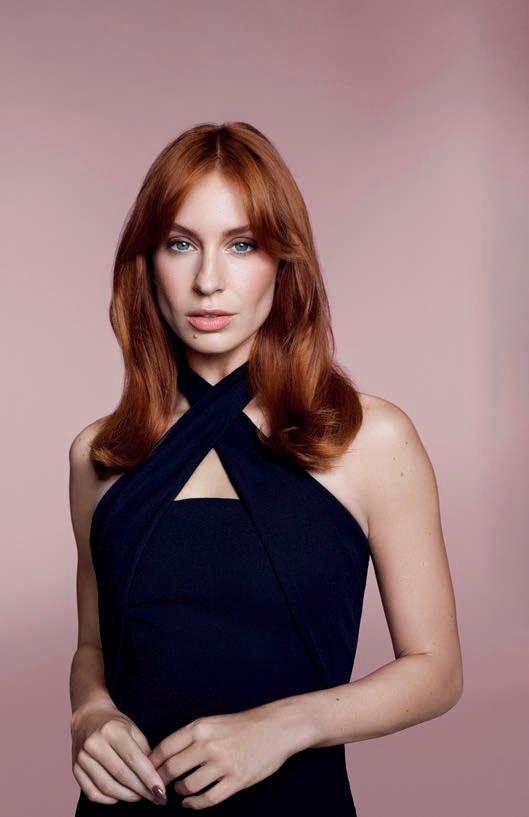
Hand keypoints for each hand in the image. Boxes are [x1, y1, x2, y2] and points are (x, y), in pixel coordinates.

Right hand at [71, 701, 167, 804]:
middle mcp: (94, 743)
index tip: (161, 791)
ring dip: (127, 797)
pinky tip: (120, 796)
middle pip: (121, 775)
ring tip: (140, 797)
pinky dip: (109, 799)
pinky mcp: (75, 770)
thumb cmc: (115, 724)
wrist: (87, 718)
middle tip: (154, 797)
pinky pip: (93, 793)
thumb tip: (156, 776)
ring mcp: (82, 758)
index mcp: (112, 730)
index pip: (134, 759)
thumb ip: (144, 751)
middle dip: (141, 790)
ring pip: (107, 787)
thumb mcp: (133, 729)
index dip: (149, 777)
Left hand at [148, 705, 300, 809]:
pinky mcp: (236, 780)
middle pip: (172, 770)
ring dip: (180, 791)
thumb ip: (189, 737)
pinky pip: (208, 799)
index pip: (165, 748)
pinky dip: (194, 805)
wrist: (275, 728)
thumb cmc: (241, 725)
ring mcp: (223, 764)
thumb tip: (163, 758)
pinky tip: (190, 803)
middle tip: (158, 788)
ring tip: (181, 790)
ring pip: (188, 786)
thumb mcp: (211, 722)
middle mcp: (208, 745)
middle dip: (161, 782)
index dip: (152, 764)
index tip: (146, 772)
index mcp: (200, 727)